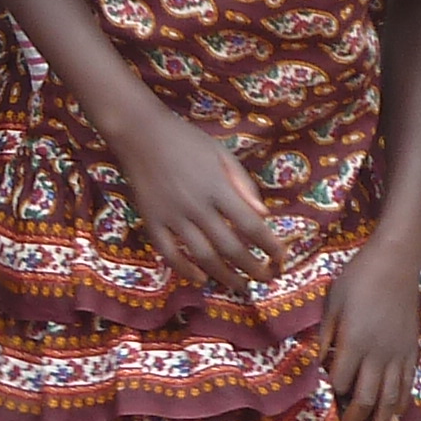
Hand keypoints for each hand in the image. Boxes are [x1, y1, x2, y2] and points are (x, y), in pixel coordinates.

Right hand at [115, 106, 274, 289]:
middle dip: (252, 269)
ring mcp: (172, 217)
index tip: (281, 257)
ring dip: (224, 276)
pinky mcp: (152, 221)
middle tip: (266, 279)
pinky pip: (169, 253)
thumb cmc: (186, 140)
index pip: (251, 225)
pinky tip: (200, 279)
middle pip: (230, 247)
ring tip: (239, 287)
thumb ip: (243, 184)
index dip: (269, 245)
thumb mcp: (221, 154)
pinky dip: (185, 270)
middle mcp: (197, 206)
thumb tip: (263, 215)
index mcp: (218, 188)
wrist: (139, 133)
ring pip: (202, 256)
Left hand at [319, 243, 420, 420]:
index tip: (317, 413)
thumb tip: (312, 365)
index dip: (328, 400)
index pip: (339, 382)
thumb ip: (324, 337)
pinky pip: (408, 385)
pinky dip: (401, 406)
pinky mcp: (412, 350)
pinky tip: (395, 420)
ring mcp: (399, 354)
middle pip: (366, 399)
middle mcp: (380, 353)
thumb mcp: (331, 304)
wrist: (397, 261)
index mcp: (355, 341)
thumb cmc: (357, 279)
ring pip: (392, 399)